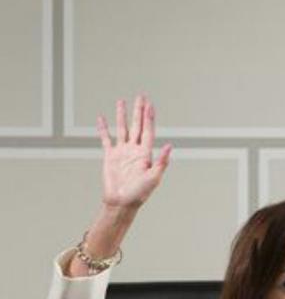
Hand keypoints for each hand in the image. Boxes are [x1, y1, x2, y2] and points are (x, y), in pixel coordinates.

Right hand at [97, 95, 171, 209]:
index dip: (149, 118)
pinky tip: (101, 118)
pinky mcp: (110, 156)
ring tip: (122, 101)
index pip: (148, 131)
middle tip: (141, 96)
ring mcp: (122, 152)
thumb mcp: (154, 178)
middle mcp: (135, 150)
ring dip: (122, 115)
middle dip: (139, 111)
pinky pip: (106, 138)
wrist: (122, 202)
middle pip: (137, 125)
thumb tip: (169, 146)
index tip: (150, 104)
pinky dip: (103, 128)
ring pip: (122, 128)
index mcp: (146, 154)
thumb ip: (162, 162)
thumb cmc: (140, 193)